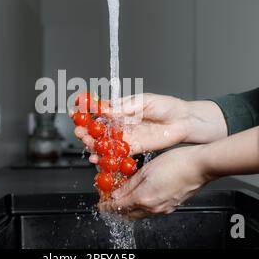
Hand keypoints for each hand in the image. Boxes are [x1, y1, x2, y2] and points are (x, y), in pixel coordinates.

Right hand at [73, 94, 226, 162]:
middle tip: (79, 132)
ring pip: (105, 142)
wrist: (183, 121)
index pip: (99, 110)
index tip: (75, 111)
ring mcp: (126, 136)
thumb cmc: (166, 106)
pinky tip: (96, 158)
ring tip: (86, 144)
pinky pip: (117, 153)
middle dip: (86, 130)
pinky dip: (106, 157)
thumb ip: (125, 107)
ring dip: (93, 144)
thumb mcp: (144, 101)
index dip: (86, 111)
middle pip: (98, 128)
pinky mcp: (134, 148)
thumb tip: (106, 110)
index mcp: (121, 108)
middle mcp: (121, 123)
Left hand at [98, 145, 210, 218]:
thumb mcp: (146, 170)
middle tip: (109, 198)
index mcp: (143, 198)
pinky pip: (150, 210)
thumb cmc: (176, 163)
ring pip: (138, 213)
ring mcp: (163, 209)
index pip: (118, 207)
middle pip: (127, 214)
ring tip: (123, 194)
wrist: (199, 167)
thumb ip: (129, 184)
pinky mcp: (170, 207)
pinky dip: (140, 204)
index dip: (106, 206)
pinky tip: (139, 193)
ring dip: (128, 206)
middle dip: (116, 208)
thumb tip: (117, 193)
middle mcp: (152, 208)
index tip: (101, 202)